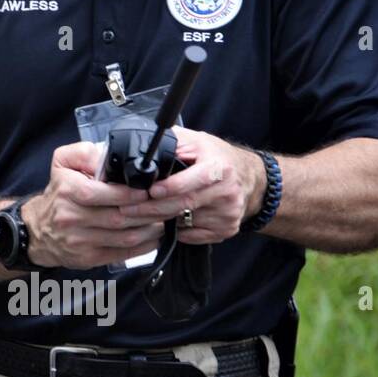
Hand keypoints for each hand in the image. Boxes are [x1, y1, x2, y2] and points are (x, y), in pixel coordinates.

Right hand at [24, 141, 164, 269]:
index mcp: (67, 191)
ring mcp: (80, 241)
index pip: (102, 194)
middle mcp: (72, 217)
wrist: (36, 230)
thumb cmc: (58, 194)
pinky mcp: (88, 258)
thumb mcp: (61, 163)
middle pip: (119, 217)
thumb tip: (107, 156)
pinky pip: (122, 253)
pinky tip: (153, 236)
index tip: (148, 191)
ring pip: (125, 237)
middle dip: (147, 212)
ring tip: (162, 219)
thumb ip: (83, 153)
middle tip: (166, 205)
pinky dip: (143, 246)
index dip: (130, 194)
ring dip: (150, 229)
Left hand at [118, 126, 264, 243]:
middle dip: (151, 209)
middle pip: (183, 205)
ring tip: (138, 216)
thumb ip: (174, 142)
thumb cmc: (218, 158)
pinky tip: (162, 222)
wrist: (251, 179)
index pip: (190, 182)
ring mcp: (228, 214)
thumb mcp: (198, 141)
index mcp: (219, 169)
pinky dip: (175, 231)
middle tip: (126, 210)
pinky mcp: (226, 230)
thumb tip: (147, 146)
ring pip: (185, 222)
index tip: (149, 191)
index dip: (168, 188)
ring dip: (159, 221)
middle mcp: (226, 193)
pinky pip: (193, 235)